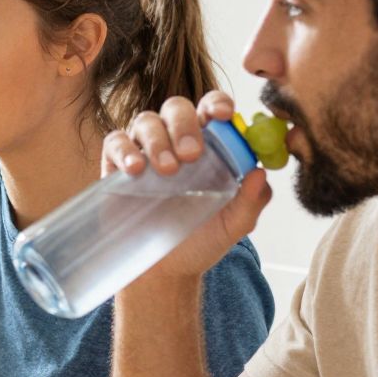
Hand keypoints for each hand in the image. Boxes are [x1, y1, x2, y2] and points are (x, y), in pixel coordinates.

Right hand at [100, 91, 273, 282]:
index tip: (224, 115)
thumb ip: (252, 200)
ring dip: (158, 140)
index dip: (217, 104)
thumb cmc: (201, 241)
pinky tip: (135, 170)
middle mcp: (175, 140)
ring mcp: (144, 151)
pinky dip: (125, 150)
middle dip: (185, 124)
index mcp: (210, 144)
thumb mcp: (234, 225)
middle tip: (192, 154)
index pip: (212, 108)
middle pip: (176, 108)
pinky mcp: (116, 166)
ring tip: (168, 171)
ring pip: (146, 121)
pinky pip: (115, 142)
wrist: (166, 272)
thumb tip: (262, 173)